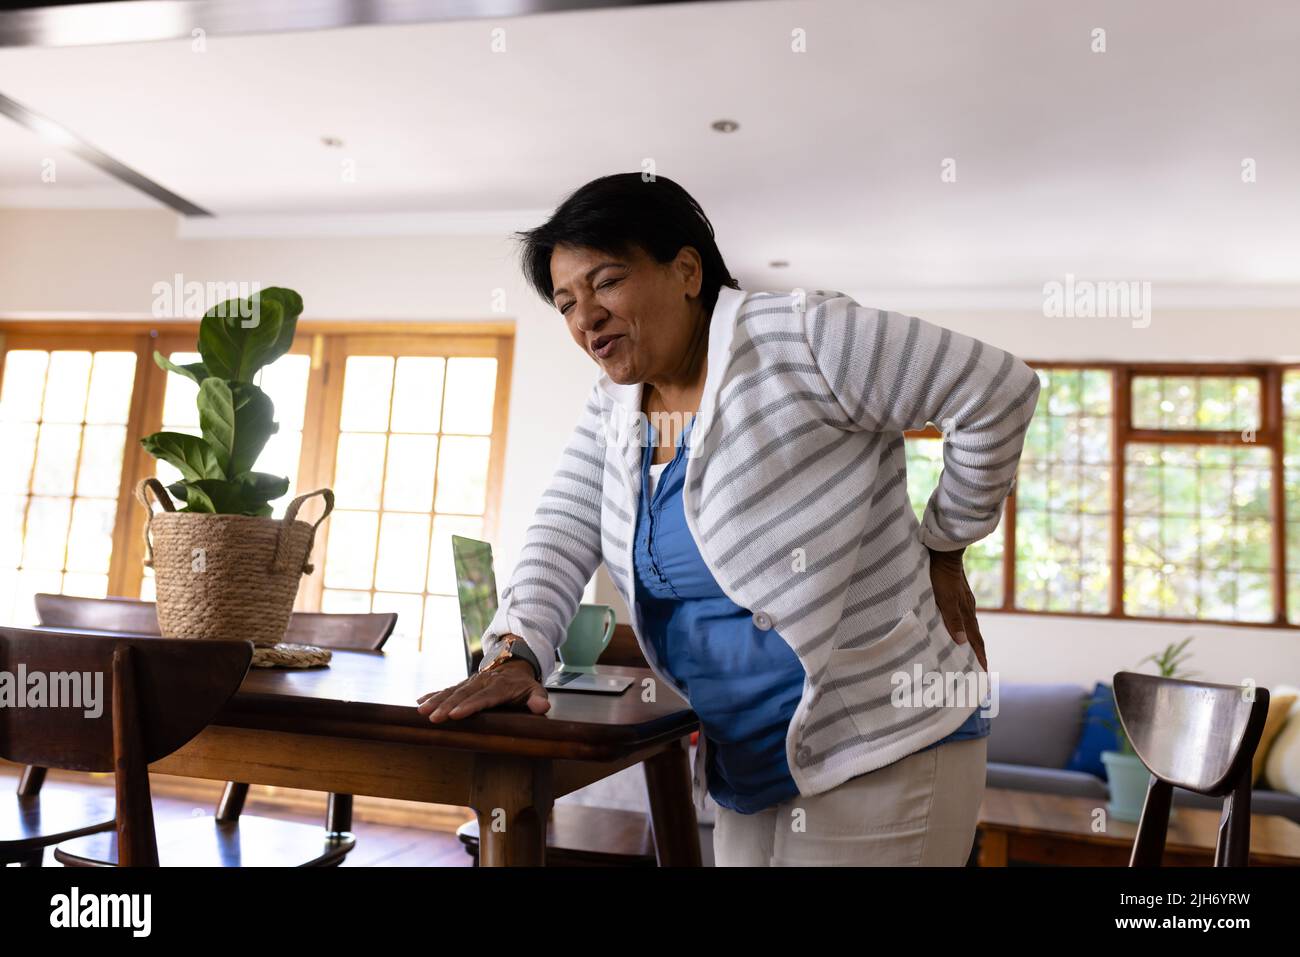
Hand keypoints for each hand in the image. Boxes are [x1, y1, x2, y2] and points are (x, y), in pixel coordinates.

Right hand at [416, 657, 550, 721]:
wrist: (514, 664)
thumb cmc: (524, 684)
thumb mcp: (535, 689)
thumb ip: (538, 699)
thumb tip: (542, 707)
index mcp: (500, 686)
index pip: (484, 697)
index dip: (470, 706)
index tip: (456, 715)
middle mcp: (483, 682)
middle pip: (463, 695)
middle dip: (447, 706)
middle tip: (434, 718)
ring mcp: (471, 682)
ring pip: (452, 691)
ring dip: (436, 701)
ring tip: (422, 711)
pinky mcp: (464, 684)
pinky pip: (447, 688)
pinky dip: (433, 694)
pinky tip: (420, 701)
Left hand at [927, 546, 986, 670]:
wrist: (945, 551)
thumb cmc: (942, 575)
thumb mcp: (945, 598)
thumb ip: (953, 619)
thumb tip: (961, 643)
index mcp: (967, 613)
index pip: (975, 641)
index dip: (979, 658)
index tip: (983, 674)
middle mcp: (969, 609)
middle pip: (975, 636)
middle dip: (978, 654)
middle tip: (981, 670)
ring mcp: (965, 601)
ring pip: (970, 626)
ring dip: (971, 642)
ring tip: (971, 654)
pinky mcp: (959, 594)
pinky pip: (964, 617)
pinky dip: (964, 628)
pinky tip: (959, 628)